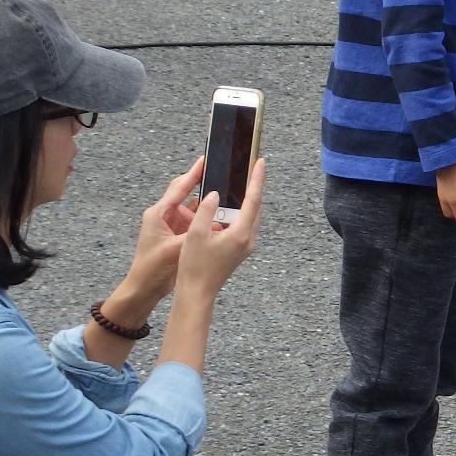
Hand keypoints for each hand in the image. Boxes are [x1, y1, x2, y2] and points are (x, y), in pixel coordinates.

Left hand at [123, 157, 205, 303]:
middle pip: (186, 194)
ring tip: (225, 196)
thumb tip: (217, 221)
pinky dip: (205, 221)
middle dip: (202, 184)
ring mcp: (171, 226)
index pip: (179, 187)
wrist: (144, 289)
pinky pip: (194, 223)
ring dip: (206, 206)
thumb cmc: (153, 268)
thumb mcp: (175, 248)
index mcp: (159, 214)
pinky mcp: (177, 236)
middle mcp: (165, 216)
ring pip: (192, 209)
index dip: (193, 173)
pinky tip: (219, 220)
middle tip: (219, 174)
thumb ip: (195, 233)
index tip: (205, 159)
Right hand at [178, 158, 264, 298]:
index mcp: (241, 233)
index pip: (253, 200)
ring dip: (248, 200)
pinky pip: (245, 225)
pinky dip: (241, 213)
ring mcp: (246, 246)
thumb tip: (214, 194)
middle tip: (251, 168)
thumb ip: (206, 210)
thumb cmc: (194, 266)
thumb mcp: (196, 234)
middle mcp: (248, 239)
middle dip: (254, 187)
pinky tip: (231, 208)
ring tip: (242, 183)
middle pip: (256, 207)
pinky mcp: (240, 251)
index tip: (260, 162)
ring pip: (252, 217)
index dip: (257, 179)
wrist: (197, 292)